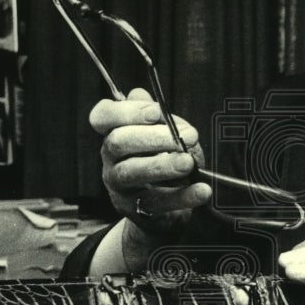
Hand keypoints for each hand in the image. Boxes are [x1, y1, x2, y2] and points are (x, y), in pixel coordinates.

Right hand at [89, 87, 211, 234]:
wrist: (165, 209)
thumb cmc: (165, 162)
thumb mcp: (166, 136)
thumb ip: (158, 118)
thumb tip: (140, 94)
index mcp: (115, 133)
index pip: (102, 116)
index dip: (126, 111)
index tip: (157, 111)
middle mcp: (111, 158)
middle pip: (118, 142)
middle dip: (153, 136)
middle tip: (190, 136)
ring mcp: (119, 186)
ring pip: (131, 172)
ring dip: (162, 165)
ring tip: (188, 163)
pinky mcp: (135, 209)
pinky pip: (156, 202)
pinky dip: (182, 196)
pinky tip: (202, 190)